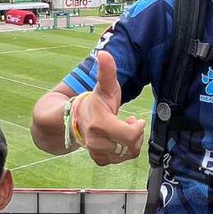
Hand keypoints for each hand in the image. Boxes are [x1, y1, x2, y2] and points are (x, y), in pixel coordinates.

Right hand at [75, 51, 145, 165]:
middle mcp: (97, 141)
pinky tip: (119, 140)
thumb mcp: (103, 86)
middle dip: (135, 133)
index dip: (138, 128)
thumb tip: (104, 53)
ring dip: (130, 142)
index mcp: (100, 124)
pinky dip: (123, 151)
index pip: (130, 136)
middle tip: (130, 122)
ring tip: (124, 128)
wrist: (74, 118)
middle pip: (131, 146)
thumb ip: (106, 72)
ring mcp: (97, 151)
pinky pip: (119, 160)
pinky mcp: (99, 158)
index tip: (135, 119)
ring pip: (127, 154)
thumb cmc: (94, 101)